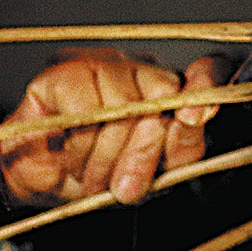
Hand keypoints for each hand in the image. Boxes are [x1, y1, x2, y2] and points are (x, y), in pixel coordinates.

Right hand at [0, 49, 228, 208]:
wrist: (44, 184)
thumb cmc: (102, 175)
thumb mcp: (154, 172)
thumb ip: (182, 144)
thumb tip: (197, 113)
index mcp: (168, 90)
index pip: (207, 68)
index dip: (206, 83)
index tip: (197, 114)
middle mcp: (138, 69)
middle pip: (159, 95)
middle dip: (142, 151)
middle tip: (126, 186)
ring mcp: (99, 64)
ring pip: (120, 103)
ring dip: (105, 154)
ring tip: (94, 176)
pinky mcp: (61, 72)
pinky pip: (83, 106)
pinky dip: (78, 143)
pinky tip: (72, 157)